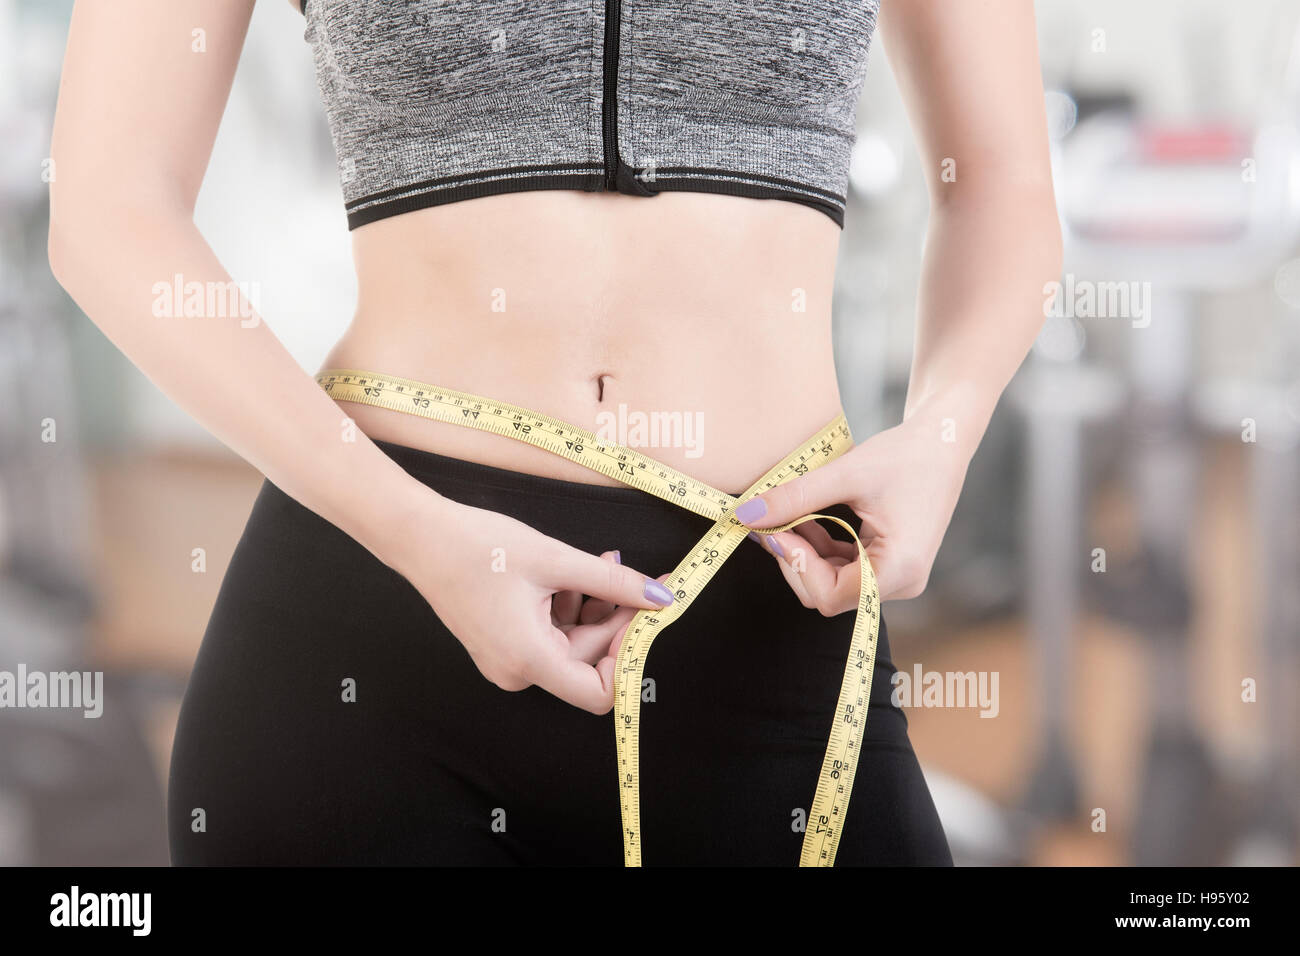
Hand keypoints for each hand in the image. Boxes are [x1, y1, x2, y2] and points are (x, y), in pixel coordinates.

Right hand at [392, 494, 673, 713]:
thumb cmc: (479, 547)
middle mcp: (517, 672)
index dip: (627, 658)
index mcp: (528, 660)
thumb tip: (661, 597)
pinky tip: (572, 574)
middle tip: (630, 572)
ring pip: (572, 644)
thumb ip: (613, 584)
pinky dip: (568, 606)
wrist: (421, 536)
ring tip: (601, 562)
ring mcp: (508, 661)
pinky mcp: (504, 645)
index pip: (599, 694)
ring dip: (593, 606)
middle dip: (615, 617)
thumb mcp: (556, 560)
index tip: (641, 617)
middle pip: (589, 660)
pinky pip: (550, 636)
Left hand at [736, 415, 970, 611]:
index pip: (832, 596)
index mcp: (900, 568)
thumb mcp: (846, 474)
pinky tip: (803, 519)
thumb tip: (746, 515)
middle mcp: (902, 582)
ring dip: (803, 553)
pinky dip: (818, 548)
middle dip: (795, 560)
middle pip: (829, 595)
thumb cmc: (906, 454)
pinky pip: (842, 570)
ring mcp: (896, 577)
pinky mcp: (888, 565)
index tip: (774, 530)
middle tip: (769, 523)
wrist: (943, 441)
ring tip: (785, 516)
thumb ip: (796, 498)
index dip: (797, 566)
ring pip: (831, 584)